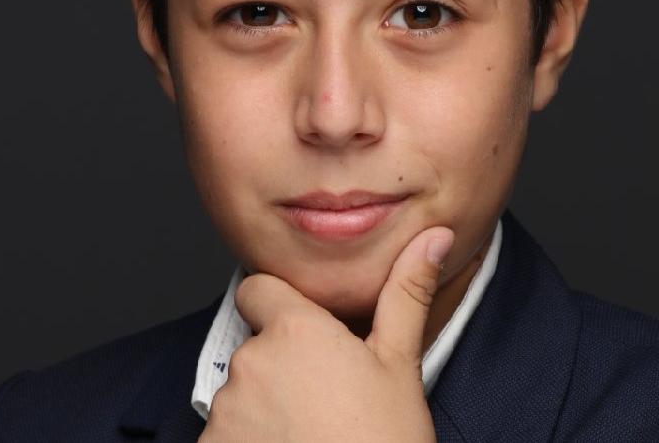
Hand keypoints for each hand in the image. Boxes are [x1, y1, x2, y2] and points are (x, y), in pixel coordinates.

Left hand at [197, 226, 454, 442]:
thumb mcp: (401, 366)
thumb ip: (405, 293)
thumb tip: (434, 236)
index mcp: (295, 330)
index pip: (256, 289)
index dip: (278, 307)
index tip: (306, 337)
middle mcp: (251, 362)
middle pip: (254, 347)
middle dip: (280, 368)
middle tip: (325, 403)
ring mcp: (226, 410)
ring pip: (239, 394)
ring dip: (263, 409)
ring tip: (310, 436)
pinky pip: (223, 436)